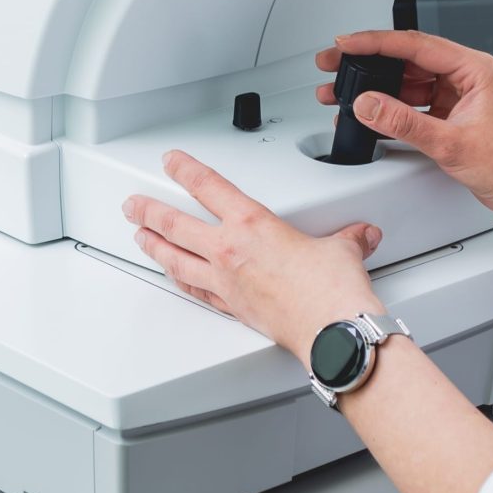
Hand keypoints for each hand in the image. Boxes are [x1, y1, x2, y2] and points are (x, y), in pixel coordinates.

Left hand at [124, 153, 384, 354]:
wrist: (331, 331)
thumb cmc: (332, 291)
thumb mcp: (342, 250)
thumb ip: (347, 238)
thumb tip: (360, 235)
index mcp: (252, 224)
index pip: (208, 187)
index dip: (184, 170)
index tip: (171, 161)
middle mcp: (230, 251)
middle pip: (176, 225)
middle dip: (149, 212)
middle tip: (132, 205)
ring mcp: (226, 282)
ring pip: (176, 259)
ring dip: (153, 246)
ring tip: (139, 237)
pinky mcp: (232, 308)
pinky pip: (196, 290)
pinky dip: (180, 280)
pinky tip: (173, 277)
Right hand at [319, 30, 492, 216]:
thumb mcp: (450, 142)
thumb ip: (403, 123)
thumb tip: (369, 104)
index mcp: (473, 68)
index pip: (414, 44)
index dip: (375, 43)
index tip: (346, 43)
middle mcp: (464, 76)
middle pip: (405, 59)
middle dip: (367, 62)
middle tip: (334, 63)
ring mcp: (456, 94)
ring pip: (406, 81)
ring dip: (375, 87)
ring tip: (342, 91)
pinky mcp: (449, 113)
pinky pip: (412, 102)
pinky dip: (389, 107)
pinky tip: (368, 113)